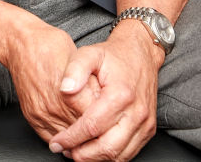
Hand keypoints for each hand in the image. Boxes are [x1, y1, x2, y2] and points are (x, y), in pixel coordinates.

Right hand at [1, 22, 101, 140]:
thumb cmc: (50, 47)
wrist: (21, 44)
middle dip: (96, 136)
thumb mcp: (82, 60)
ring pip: (68, 140)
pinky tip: (73, 141)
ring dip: (80, 143)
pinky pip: (50, 138)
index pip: (97, 120)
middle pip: (83, 133)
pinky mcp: (32, 116)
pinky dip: (63, 142)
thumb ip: (95, 85)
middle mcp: (55, 107)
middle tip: (108, 137)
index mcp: (71, 93)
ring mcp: (42, 113)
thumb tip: (107, 103)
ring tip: (92, 142)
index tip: (115, 125)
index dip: (108, 124)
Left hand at [47, 24, 162, 160]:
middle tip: (63, 151)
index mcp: (120, 95)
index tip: (56, 142)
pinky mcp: (148, 129)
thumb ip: (74, 70)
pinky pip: (129, 152)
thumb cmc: (112, 56)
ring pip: (120, 155)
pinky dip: (110, 156)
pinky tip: (92, 151)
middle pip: (107, 147)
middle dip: (82, 154)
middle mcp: (137, 113)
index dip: (72, 138)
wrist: (140, 55)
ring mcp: (145, 124)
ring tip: (75, 153)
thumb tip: (64, 89)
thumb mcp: (89, 54)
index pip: (92, 126)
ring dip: (96, 159)